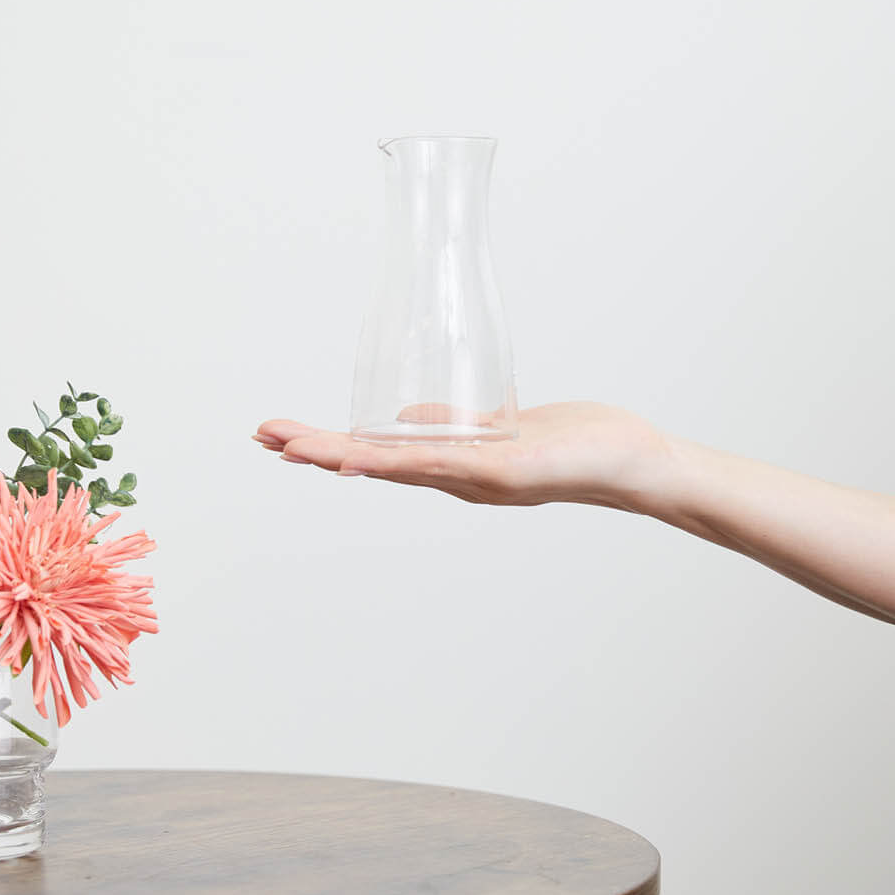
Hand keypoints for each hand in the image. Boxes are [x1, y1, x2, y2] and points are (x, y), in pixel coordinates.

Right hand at [254, 402, 669, 508]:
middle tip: (261, 436)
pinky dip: (394, 462)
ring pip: (394, 466)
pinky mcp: (501, 470)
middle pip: (372, 464)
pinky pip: (439, 464)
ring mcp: (475, 477)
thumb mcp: (500, 427)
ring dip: (339, 456)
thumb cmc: (574, 443)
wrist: (633, 463)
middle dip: (315, 451)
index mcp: (452, 465)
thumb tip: (401, 417)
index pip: (377, 455)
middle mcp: (456, 478)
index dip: (328, 446)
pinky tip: (360, 456)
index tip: (280, 434)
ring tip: (289, 446)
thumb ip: (451, 424)